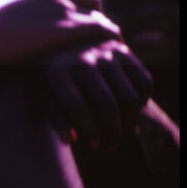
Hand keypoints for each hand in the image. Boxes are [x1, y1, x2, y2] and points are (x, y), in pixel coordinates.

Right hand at [0, 0, 117, 64]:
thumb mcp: (10, 25)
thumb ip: (27, 26)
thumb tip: (23, 40)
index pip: (83, 0)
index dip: (88, 16)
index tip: (88, 36)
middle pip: (96, 7)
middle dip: (100, 25)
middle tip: (102, 47)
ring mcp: (65, 12)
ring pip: (102, 20)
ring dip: (108, 37)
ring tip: (111, 58)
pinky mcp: (68, 29)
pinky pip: (104, 31)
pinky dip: (111, 42)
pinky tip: (110, 60)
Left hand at [35, 39, 151, 149]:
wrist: (61, 40)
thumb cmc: (48, 76)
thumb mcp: (42, 94)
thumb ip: (55, 116)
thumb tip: (71, 139)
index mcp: (55, 71)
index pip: (77, 106)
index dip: (88, 130)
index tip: (93, 144)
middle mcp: (82, 58)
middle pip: (107, 104)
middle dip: (112, 132)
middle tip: (109, 146)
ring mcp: (105, 52)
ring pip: (130, 97)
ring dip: (130, 123)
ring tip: (121, 134)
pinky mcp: (123, 49)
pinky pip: (144, 82)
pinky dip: (143, 102)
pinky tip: (131, 111)